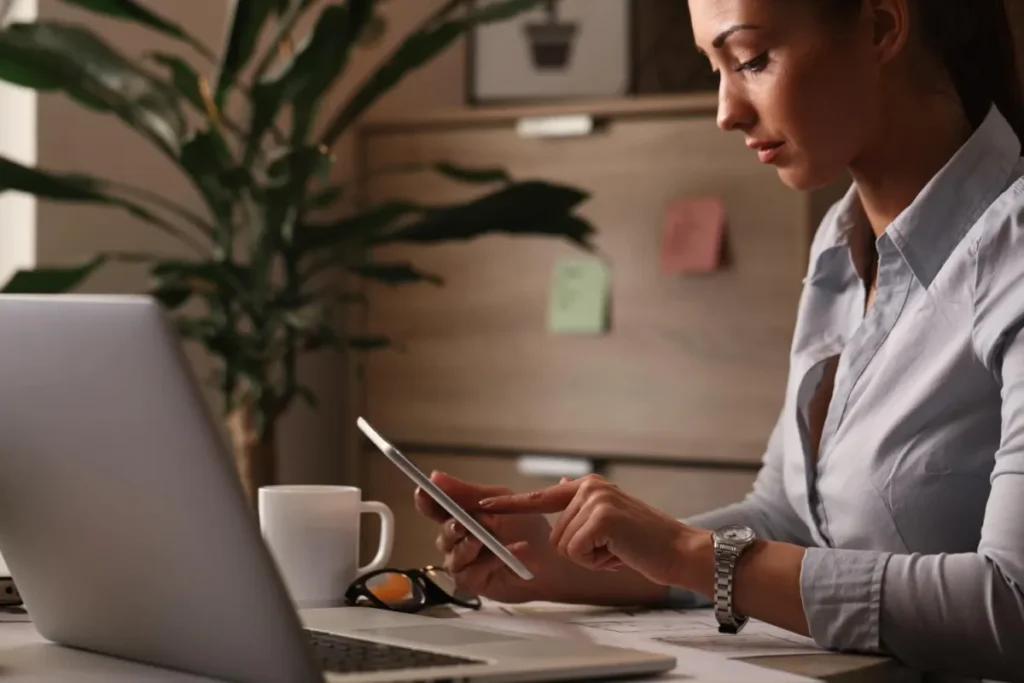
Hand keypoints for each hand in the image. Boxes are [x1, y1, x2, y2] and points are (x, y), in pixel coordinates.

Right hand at [413, 472, 600, 603]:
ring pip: (453, 554)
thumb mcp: (498, 502)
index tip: (422, 491)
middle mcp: (458, 540)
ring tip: (484, 540)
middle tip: (462, 524)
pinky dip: (489, 561)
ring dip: (469, 546)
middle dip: (452, 528)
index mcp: (462, 516)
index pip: (435, 508)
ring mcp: (463, 562)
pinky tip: (507, 555)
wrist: (551, 559)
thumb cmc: (528, 529)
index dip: (426, 501)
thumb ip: (467, 493)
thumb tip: (435, 477)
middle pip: (443, 533)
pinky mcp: (472, 582)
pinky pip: (470, 572)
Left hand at [479, 474, 705, 588]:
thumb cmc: (644, 543)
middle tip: (612, 548)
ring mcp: (595, 500)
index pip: (539, 496)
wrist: (679, 552)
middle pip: (553, 534)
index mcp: (588, 486)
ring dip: (589, 557)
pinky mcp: (601, 518)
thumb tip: (557, 486)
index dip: (508, 505)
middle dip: (580, 551)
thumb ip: (581, 505)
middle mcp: (589, 487)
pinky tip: (619, 553)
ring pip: (563, 545)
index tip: (480, 505)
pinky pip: (576, 552)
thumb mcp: (609, 517)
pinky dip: (596, 562)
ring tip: (617, 549)